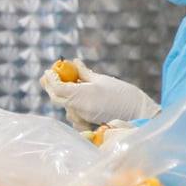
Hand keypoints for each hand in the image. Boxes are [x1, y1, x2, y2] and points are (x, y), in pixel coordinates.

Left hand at [37, 61, 159, 127]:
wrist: (138, 112)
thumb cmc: (122, 93)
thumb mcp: (101, 79)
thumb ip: (84, 73)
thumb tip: (74, 63)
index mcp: (81, 95)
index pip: (58, 87)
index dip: (50, 79)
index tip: (48, 70)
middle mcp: (79, 108)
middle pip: (57, 98)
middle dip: (51, 87)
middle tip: (48, 76)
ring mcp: (83, 117)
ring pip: (65, 106)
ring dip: (62, 95)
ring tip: (65, 82)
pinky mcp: (88, 122)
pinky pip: (73, 113)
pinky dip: (71, 104)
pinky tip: (75, 96)